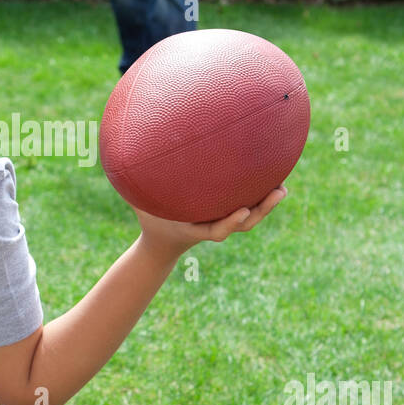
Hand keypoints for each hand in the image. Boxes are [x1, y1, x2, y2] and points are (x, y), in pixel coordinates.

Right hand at [133, 186, 287, 258]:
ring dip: (267, 204)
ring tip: (283, 187)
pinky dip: (260, 196)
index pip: (217, 230)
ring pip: (250, 217)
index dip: (231, 222)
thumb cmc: (150, 220)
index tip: (242, 211)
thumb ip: (133, 188)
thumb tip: (120, 161)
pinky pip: (247, 205)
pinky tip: (271, 176)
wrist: (162, 243)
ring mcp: (222, 220)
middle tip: (278, 192)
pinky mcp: (226, 213)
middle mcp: (214, 226)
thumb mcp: (139, 205)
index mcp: (196, 228)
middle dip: (262, 210)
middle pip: (244, 222)